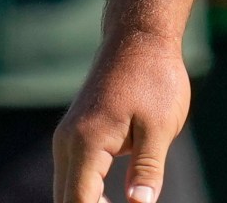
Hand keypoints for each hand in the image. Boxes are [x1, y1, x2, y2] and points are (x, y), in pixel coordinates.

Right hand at [55, 28, 189, 202]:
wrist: (138, 39)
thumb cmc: (155, 79)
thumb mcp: (160, 126)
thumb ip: (147, 168)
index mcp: (87, 142)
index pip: (80, 201)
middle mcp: (68, 142)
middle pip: (66, 199)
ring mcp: (67, 137)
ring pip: (66, 188)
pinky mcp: (74, 134)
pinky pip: (72, 174)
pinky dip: (85, 191)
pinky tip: (109, 200)